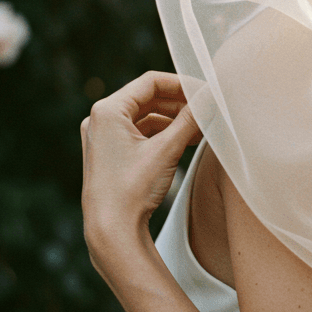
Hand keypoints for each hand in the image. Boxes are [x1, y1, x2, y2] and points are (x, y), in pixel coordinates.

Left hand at [80, 71, 201, 266]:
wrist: (112, 230)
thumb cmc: (132, 190)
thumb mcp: (166, 150)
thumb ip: (191, 119)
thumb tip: (212, 97)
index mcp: (107, 110)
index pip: (150, 82)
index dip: (182, 84)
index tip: (207, 92)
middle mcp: (100, 119)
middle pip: (148, 99)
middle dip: (180, 103)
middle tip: (208, 110)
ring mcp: (103, 138)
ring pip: (146, 118)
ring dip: (174, 120)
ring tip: (202, 128)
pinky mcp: (110, 154)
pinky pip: (140, 134)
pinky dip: (163, 135)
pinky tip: (186, 141)